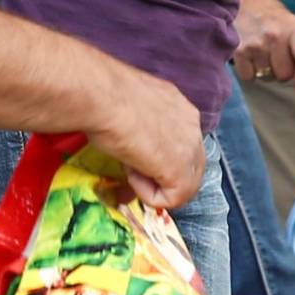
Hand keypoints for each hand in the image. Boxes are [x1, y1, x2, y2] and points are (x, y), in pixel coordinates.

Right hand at [86, 72, 207, 210]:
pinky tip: (132, 172)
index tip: (131, 153)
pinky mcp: (180, 169)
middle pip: (190, 167)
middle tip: (130, 165)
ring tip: (129, 165)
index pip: (182, 145)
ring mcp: (191, 149)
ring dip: (154, 184)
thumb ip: (141, 129)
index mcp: (182, 111)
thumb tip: (132, 150)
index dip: (157, 157)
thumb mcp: (130, 111)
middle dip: (161, 175)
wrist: (102, 96)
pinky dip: (149, 194)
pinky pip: (174, 197)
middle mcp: (193, 128)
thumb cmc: (104, 96)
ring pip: (184, 185)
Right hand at [233, 0, 294, 89]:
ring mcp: (255, 44)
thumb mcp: (292, 25)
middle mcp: (275, 36)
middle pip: (285, 74)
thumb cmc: (271, 15)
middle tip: (277, 60)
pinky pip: (249, 77)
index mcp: (293, 29)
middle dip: (283, 73)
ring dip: (266, 72)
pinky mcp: (238, 50)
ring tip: (263, 56)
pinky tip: (251, 58)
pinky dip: (250, 72)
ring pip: (266, 77)